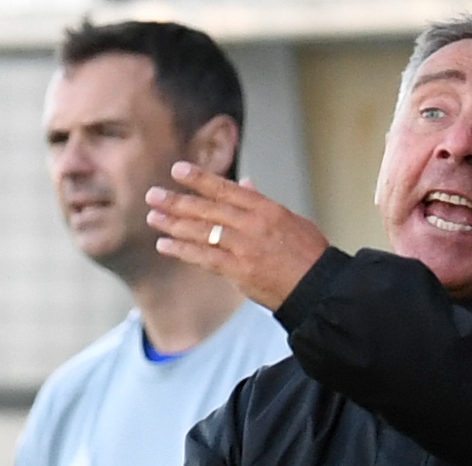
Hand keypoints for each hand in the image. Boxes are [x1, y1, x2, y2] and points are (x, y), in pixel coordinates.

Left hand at [146, 162, 328, 310]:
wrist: (318, 288)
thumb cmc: (309, 255)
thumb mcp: (291, 220)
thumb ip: (262, 202)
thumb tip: (244, 182)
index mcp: (267, 209)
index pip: (227, 189)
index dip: (200, 179)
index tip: (177, 170)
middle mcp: (253, 225)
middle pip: (208, 208)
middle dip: (178, 201)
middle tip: (153, 194)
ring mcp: (245, 248)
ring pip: (202, 231)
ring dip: (174, 224)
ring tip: (153, 217)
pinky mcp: (239, 271)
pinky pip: (204, 258)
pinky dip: (182, 251)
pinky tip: (164, 245)